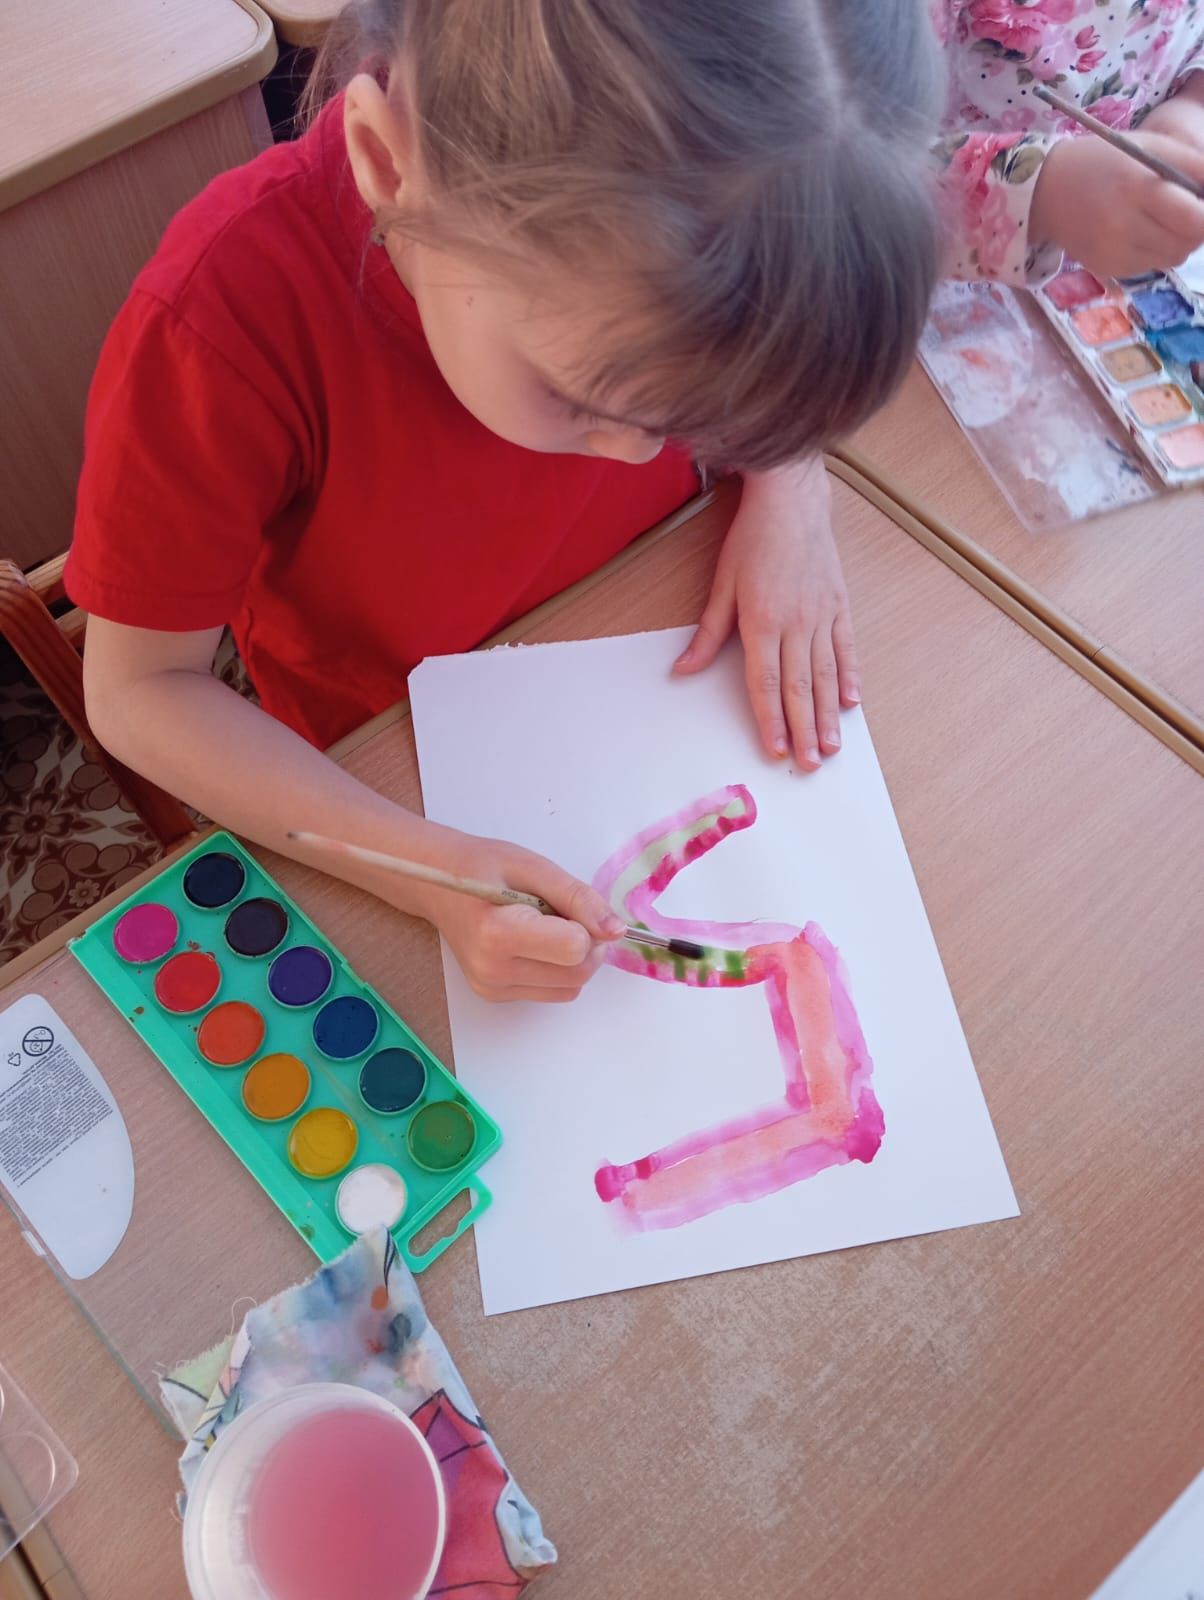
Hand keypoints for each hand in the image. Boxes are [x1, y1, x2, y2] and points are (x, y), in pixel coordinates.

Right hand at [393, 833, 622, 1002]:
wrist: (437, 886)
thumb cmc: (482, 867)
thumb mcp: (535, 868)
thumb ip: (579, 898)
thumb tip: (616, 930)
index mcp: (498, 933)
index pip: (575, 948)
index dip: (585, 925)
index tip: (566, 905)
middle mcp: (493, 970)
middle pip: (577, 974)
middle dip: (587, 945)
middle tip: (565, 914)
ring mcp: (492, 988)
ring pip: (569, 988)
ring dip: (572, 959)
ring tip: (545, 927)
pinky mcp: (494, 996)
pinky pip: (551, 991)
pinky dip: (555, 969)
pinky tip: (532, 943)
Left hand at [674, 459, 858, 770]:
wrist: (792, 499)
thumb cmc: (752, 539)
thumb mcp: (721, 584)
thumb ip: (708, 633)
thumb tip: (683, 670)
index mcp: (761, 621)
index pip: (764, 682)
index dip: (769, 719)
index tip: (774, 749)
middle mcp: (795, 624)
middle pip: (799, 687)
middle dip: (803, 730)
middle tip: (808, 765)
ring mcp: (821, 615)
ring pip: (826, 675)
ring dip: (829, 715)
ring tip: (832, 747)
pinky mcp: (840, 605)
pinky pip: (846, 648)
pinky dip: (850, 677)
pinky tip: (852, 703)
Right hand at [1031, 128, 1203, 277]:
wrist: (1048, 190)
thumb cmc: (1106, 161)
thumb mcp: (1152, 147)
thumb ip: (1194, 166)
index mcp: (1136, 188)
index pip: (1195, 219)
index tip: (1202, 205)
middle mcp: (1123, 227)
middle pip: (1187, 242)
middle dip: (1196, 227)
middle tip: (1188, 210)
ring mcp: (1114, 253)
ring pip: (1173, 257)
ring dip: (1178, 240)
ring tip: (1162, 219)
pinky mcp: (1108, 270)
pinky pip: (1151, 266)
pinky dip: (1155, 251)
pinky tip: (1138, 232)